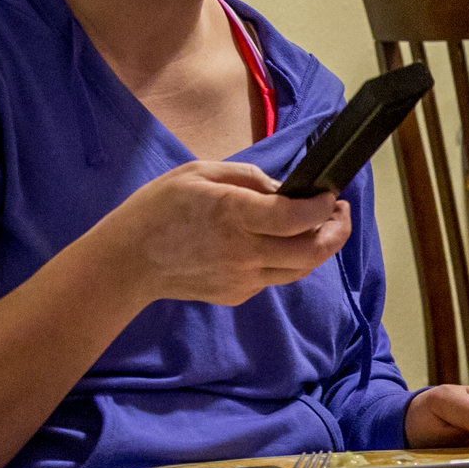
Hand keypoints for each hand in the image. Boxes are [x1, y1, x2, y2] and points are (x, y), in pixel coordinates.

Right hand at [101, 159, 349, 306]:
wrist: (128, 262)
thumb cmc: (159, 208)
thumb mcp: (199, 172)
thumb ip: (247, 177)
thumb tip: (284, 189)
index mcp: (233, 215)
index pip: (296, 218)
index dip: (322, 208)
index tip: (331, 196)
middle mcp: (244, 252)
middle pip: (311, 252)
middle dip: (337, 232)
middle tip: (341, 213)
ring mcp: (243, 279)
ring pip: (300, 269)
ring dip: (318, 248)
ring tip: (321, 226)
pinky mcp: (238, 295)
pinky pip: (274, 277)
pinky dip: (286, 259)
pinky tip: (277, 242)